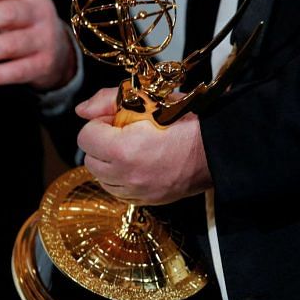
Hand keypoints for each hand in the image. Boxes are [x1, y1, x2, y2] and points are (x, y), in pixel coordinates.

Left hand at [76, 88, 212, 204]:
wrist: (217, 148)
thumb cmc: (187, 119)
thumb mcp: (148, 98)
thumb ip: (108, 99)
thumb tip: (82, 111)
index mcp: (124, 150)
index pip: (85, 137)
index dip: (99, 123)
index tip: (115, 119)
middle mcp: (126, 176)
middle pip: (89, 159)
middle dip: (100, 143)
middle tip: (121, 133)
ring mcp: (136, 192)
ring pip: (101, 178)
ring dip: (108, 162)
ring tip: (129, 149)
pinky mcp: (146, 201)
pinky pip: (118, 192)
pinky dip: (120, 179)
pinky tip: (137, 165)